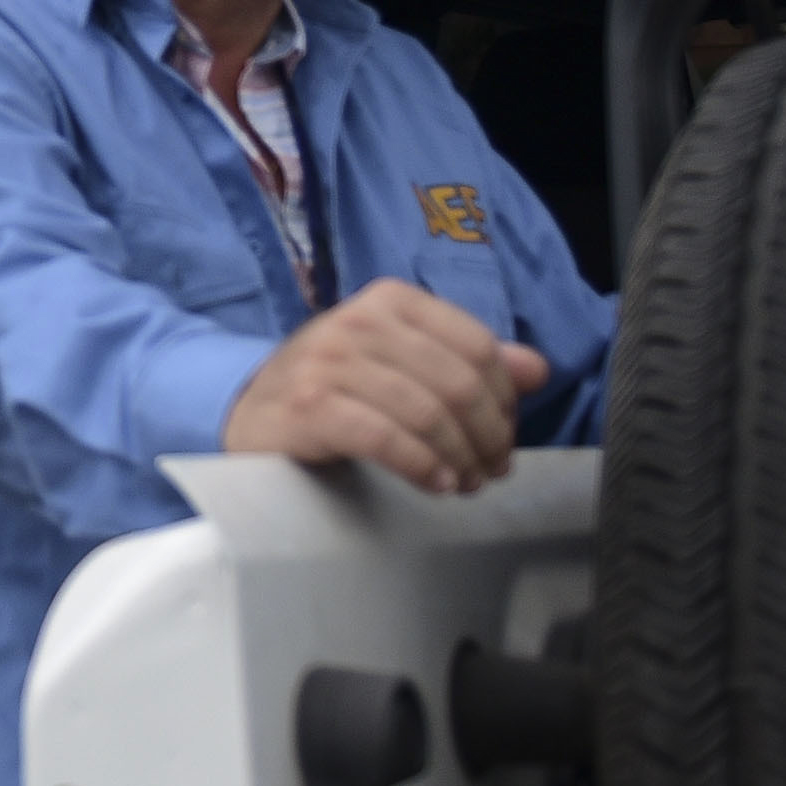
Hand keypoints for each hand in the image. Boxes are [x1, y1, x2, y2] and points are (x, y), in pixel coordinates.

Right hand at [222, 278, 549, 495]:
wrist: (249, 410)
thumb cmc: (336, 386)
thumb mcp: (401, 360)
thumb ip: (467, 360)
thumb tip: (537, 368)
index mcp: (389, 300)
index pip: (476, 345)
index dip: (504, 400)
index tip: (505, 436)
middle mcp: (358, 320)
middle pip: (457, 382)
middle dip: (488, 436)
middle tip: (492, 469)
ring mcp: (329, 361)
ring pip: (427, 413)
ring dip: (459, 459)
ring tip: (465, 483)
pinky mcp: (309, 406)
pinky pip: (386, 439)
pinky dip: (422, 467)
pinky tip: (435, 484)